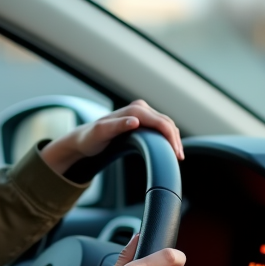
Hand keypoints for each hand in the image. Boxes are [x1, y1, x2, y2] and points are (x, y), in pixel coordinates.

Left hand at [40, 100, 183, 176]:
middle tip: (179, 157)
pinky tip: (170, 147)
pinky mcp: (142, 119)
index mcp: (133, 110)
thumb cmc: (91, 138)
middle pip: (166, 122)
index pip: (160, 122)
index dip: (170, 137)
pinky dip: (168, 136)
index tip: (176, 153)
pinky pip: (160, 126)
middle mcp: (139, 108)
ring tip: (177, 155)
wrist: (84, 138)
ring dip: (173, 138)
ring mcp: (141, 113)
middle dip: (175, 139)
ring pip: (165, 124)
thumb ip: (117, 126)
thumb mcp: (101, 133)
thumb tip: (135, 121)